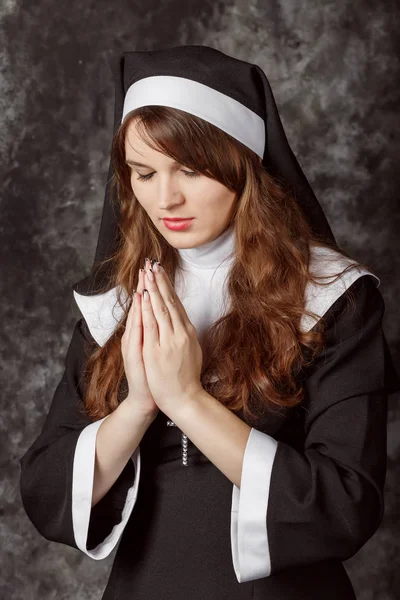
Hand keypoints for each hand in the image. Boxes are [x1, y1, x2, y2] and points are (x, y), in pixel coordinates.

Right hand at [121, 266, 158, 418]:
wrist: (146, 399)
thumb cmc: (152, 376)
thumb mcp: (151, 352)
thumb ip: (153, 333)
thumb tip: (159, 314)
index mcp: (141, 335)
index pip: (145, 306)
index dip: (149, 287)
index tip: (151, 269)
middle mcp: (137, 336)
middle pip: (142, 306)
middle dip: (146, 284)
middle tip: (147, 265)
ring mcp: (136, 343)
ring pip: (141, 313)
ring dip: (143, 293)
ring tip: (144, 274)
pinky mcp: (136, 352)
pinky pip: (141, 328)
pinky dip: (141, 312)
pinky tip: (141, 298)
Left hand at [140, 262, 203, 415]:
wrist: (184, 399)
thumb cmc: (186, 377)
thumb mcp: (191, 351)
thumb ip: (186, 335)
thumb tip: (184, 321)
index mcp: (187, 332)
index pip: (176, 304)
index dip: (168, 286)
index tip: (162, 272)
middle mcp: (180, 332)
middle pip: (169, 302)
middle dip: (160, 281)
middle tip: (154, 263)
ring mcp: (169, 340)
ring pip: (161, 308)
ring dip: (154, 288)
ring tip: (149, 272)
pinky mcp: (157, 349)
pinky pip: (152, 324)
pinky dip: (149, 308)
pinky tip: (146, 295)